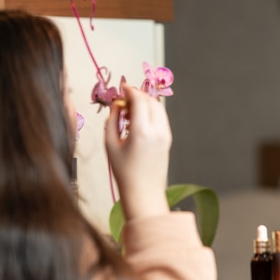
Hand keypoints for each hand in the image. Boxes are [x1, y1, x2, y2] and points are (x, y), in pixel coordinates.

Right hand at [105, 85, 170, 220]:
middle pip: (151, 101)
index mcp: (142, 131)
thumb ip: (112, 120)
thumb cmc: (124, 172)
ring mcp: (165, 135)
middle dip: (138, 95)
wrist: (143, 191)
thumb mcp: (110, 144)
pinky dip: (151, 112)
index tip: (122, 88)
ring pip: (158, 108)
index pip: (140, 100)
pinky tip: (138, 119)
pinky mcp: (168, 139)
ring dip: (146, 103)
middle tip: (125, 99)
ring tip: (130, 110)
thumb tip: (116, 105)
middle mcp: (157, 131)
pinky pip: (161, 118)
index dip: (130, 90)